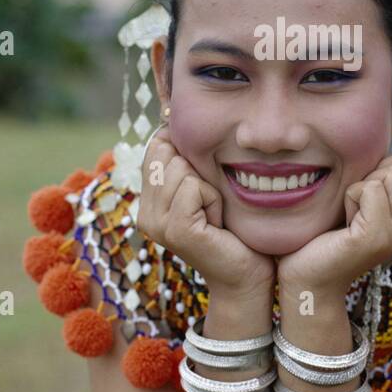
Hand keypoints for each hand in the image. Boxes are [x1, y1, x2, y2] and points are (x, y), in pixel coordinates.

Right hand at [136, 128, 275, 299]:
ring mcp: (156, 223)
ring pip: (181, 169)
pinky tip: (217, 223)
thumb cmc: (233, 231)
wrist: (246, 277)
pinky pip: (193, 187)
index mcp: (148, 202)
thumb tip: (175, 114)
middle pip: (167, 153)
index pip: (156, 146)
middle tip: (210, 204)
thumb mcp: (205, 190)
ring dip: (208, 187)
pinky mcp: (175, 229)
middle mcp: (145, 214)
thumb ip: (187, 163)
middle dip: (198, 171)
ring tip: (214, 214)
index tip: (203, 176)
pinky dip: (213, 199)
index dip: (183, 148)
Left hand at [276, 147, 391, 297]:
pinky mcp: (377, 236)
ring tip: (349, 217)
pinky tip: (344, 223)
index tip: (363, 200)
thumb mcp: (363, 200)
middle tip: (355, 209)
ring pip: (387, 173)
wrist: (309, 275)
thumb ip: (383, 176)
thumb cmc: (329, 234)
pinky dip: (349, 199)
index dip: (380, 170)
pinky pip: (367, 189)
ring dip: (358, 188)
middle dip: (370, 176)